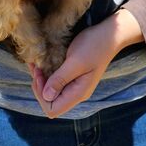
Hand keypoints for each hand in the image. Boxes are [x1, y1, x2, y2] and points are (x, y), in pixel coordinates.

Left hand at [29, 9, 143, 117]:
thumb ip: (61, 79)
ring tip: (36, 65)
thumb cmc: (93, 46)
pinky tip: (42, 64)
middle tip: (36, 69)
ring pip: (52, 92)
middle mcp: (76, 93)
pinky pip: (56, 81)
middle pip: (51, 102)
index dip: (42, 96)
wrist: (109, 35)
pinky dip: (47, 74)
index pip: (53, 109)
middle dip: (39, 87)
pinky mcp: (73, 76)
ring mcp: (75, 85)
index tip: (40, 76)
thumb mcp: (75, 61)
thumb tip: (46, 96)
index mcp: (78, 93)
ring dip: (41, 80)